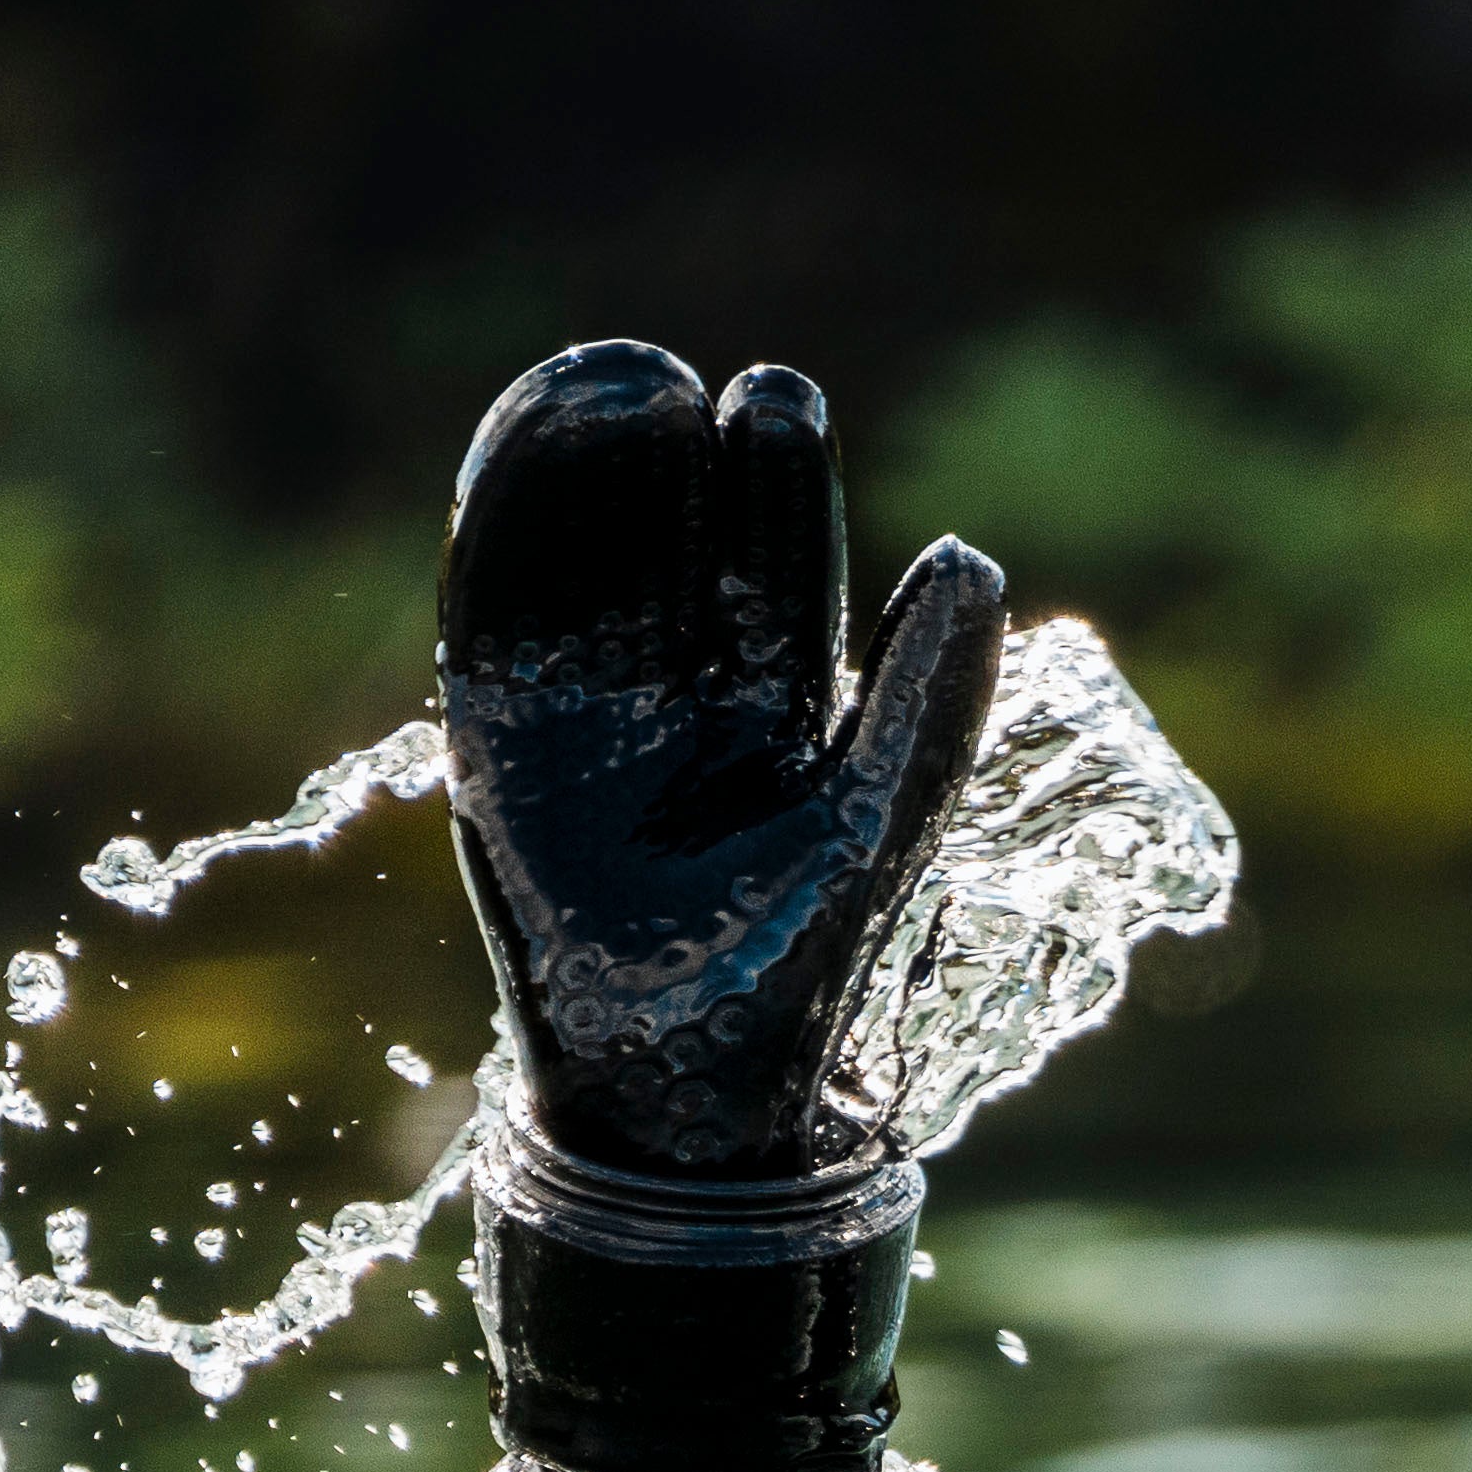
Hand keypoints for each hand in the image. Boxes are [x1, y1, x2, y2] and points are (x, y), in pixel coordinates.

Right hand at [436, 342, 1009, 1210]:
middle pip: (679, 558)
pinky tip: (519, 445)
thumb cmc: (793, 981)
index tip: (773, 396)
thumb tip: (972, 560)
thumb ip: (927, 703)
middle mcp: (679, 715)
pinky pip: (498, 624)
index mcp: (775, 726)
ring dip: (595, 477)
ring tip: (614, 376)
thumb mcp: (875, 827)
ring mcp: (587, 728)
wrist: (681, 1096)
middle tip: (706, 374)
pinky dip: (506, 536)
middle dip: (691, 469)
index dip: (772, 491)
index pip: (770, 578)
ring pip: (589, 573)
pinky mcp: (503, 749)